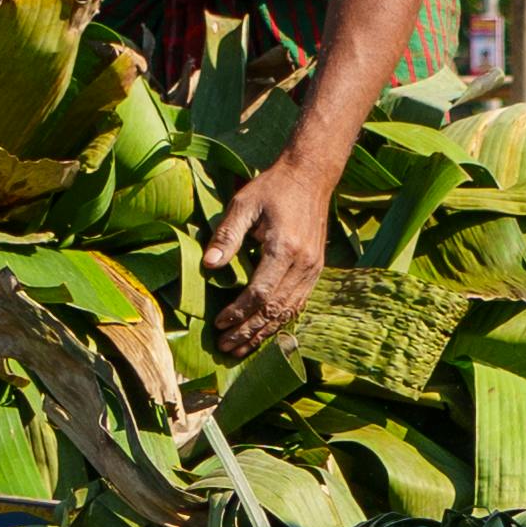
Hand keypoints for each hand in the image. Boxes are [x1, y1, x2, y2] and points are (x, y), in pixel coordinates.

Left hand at [213, 155, 341, 355]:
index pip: (259, 292)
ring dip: (264, 333)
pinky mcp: (316, 271)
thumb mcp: (243, 204)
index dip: (238, 312)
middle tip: (225, 347)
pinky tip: (264, 333)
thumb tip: (208, 265)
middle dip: (248, 331)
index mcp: (283, 248)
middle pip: (274, 309)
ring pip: (288, 312)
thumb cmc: (272, 188)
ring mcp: (313, 269)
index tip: (219, 323)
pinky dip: (280, 322)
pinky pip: (298, 304)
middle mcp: (303, 264)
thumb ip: (226, 235)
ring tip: (241, 349)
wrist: (310, 177)